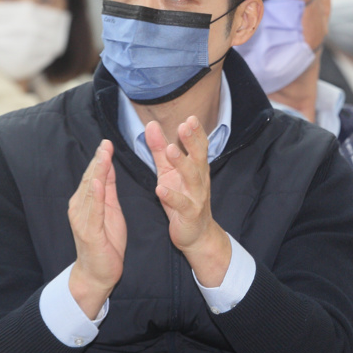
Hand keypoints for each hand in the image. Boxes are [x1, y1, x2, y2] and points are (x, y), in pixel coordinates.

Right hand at [67, 140, 126, 317]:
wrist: (98, 274)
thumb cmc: (106, 242)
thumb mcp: (111, 210)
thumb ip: (109, 189)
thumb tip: (108, 165)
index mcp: (85, 201)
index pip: (93, 176)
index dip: (99, 159)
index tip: (107, 142)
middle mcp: (79, 208)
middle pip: (90, 180)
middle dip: (98, 161)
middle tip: (105, 143)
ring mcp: (81, 220)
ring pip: (90, 192)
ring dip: (97, 173)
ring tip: (103, 156)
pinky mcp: (88, 232)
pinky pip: (93, 212)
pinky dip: (95, 196)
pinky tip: (98, 183)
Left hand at [145, 117, 230, 286]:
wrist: (196, 234)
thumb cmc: (182, 199)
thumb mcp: (168, 172)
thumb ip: (160, 149)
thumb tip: (151, 125)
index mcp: (197, 168)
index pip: (199, 146)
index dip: (196, 133)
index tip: (190, 118)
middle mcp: (200, 180)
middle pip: (199, 157)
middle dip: (192, 141)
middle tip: (184, 126)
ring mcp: (197, 197)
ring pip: (192, 177)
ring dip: (182, 163)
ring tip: (171, 150)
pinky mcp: (189, 214)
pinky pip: (181, 204)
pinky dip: (171, 196)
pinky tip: (161, 189)